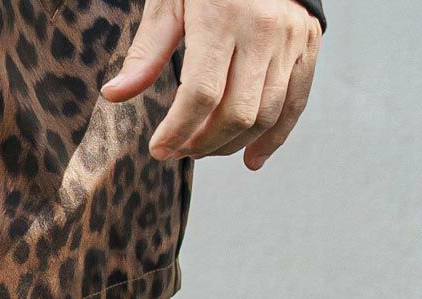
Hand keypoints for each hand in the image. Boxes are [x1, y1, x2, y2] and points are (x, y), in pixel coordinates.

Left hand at [100, 0, 321, 170]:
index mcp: (223, 16)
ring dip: (231, 145)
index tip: (159, 149)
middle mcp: (263, 28)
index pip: (201, 95)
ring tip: (204, 148)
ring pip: (264, 116)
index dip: (178, 131)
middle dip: (203, 144)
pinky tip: (250, 159)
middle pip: (236, 113)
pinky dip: (273, 138)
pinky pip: (294, 104)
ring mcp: (290, 37)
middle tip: (180, 150)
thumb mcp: (170, 2)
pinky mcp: (307, 44)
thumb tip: (113, 95)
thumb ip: (146, 52)